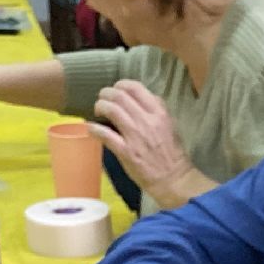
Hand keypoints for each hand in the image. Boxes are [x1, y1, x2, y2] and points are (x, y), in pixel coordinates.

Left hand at [88, 82, 203, 207]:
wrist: (173, 178)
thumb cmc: (171, 152)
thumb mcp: (169, 124)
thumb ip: (155, 109)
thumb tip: (138, 98)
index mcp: (158, 112)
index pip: (135, 88)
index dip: (120, 85)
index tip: (116, 90)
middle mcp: (146, 120)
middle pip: (119, 96)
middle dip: (106, 94)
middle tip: (102, 99)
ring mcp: (135, 135)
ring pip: (111, 110)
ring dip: (100, 107)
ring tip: (97, 111)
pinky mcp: (125, 151)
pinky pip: (104, 134)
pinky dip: (94, 128)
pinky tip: (91, 128)